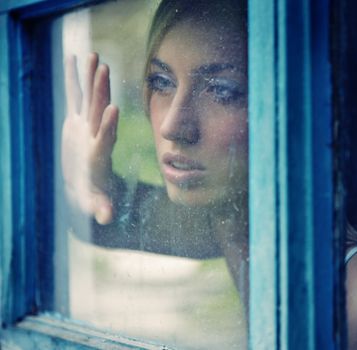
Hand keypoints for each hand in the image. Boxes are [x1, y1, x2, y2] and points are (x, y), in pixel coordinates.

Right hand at [61, 53, 118, 224]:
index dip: (109, 125)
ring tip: (93, 55)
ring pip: (88, 99)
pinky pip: (74, 96)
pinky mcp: (76, 122)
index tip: (114, 109)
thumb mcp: (95, 205)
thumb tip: (107, 218)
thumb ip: (101, 208)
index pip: (105, 138)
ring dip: (90, 78)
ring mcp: (86, 126)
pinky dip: (73, 79)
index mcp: (99, 156)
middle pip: (98, 112)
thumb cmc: (92, 197)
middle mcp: (95, 136)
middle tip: (104, 68)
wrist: (88, 185)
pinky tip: (72, 59)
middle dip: (101, 91)